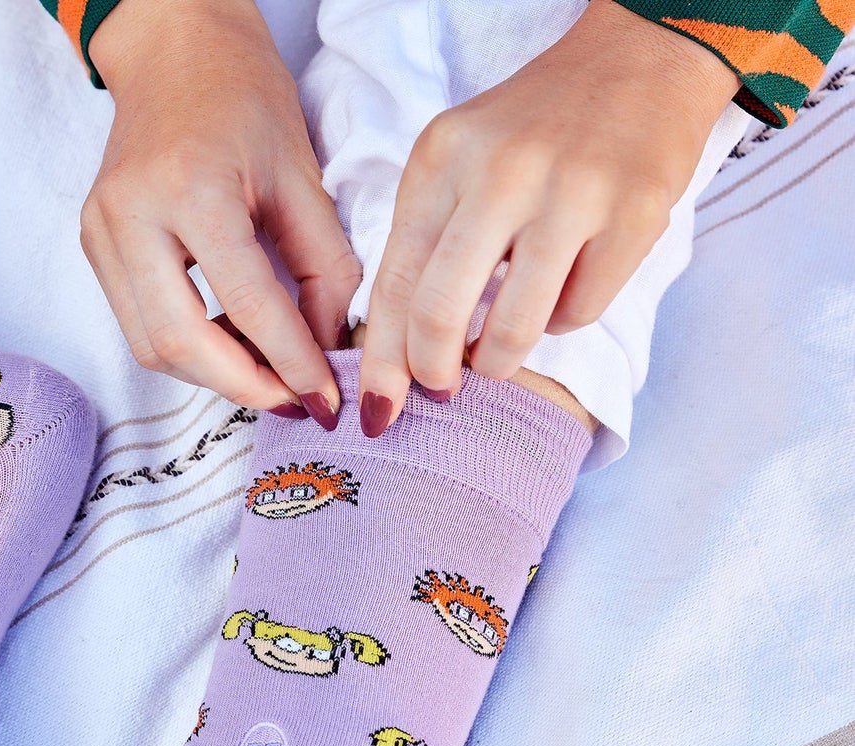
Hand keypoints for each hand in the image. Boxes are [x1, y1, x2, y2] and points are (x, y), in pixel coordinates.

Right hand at [85, 0, 359, 422]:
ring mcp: (102, 233)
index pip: (247, 303)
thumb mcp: (302, 175)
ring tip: (263, 371)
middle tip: (291, 400)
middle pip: (180, 344)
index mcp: (192, 188)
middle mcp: (133, 215)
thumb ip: (325, 267)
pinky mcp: (94, 247)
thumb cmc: (242, 98)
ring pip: (152, 347)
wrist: (173, 51)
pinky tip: (227, 341)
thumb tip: (328, 350)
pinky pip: (139, 325)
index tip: (323, 400)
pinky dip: (187, 349)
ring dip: (212, 375)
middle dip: (242, 386)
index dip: (290, 363)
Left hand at [358, 0, 740, 435]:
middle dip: (433, 373)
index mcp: (442, 158)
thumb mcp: (458, 163)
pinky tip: (563, 287)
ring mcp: (572, 192)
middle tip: (442, 388)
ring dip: (500, 359)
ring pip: (515, 329)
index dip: (382, 361)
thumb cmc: (532, 131)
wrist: (643, 58)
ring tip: (499, 350)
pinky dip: (562, 321)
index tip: (379, 409)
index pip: (394, 281)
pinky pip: (577, 313)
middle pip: (440, 314)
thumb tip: (394, 354)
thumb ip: (423, 243)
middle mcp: (501, 172)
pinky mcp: (634, 214)